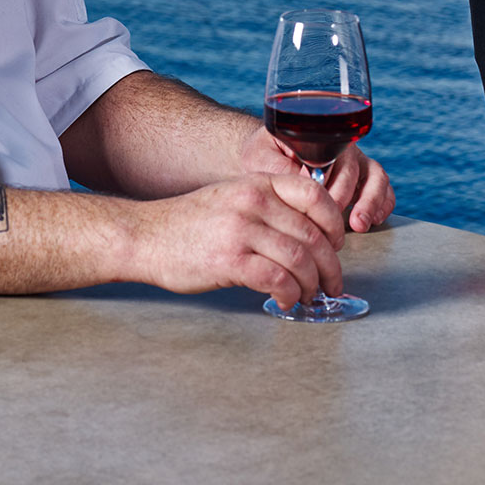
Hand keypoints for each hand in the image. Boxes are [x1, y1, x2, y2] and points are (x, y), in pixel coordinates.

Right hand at [128, 174, 346, 310]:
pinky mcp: (230, 260)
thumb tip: (310, 236)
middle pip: (313, 235)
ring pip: (300, 260)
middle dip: (330, 266)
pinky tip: (286, 301)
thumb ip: (268, 207)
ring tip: (309, 296)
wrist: (147, 235)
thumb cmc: (191, 223)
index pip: (315, 195)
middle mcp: (253, 201)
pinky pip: (277, 279)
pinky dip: (289, 295)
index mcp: (258, 183)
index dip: (334, 224)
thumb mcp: (233, 197)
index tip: (337, 246)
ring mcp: (241, 229)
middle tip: (332, 284)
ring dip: (312, 285)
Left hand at [237, 125, 395, 233]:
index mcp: (316, 138)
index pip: (330, 156)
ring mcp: (356, 163)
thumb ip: (279, 168)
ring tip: (359, 224)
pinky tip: (374, 219)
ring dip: (370, 201)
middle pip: (352, 169)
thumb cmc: (263, 157)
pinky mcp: (365, 179)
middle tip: (333, 222)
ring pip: (375, 176)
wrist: (268, 158)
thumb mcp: (260, 158)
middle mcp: (340, 148)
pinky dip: (384, 203)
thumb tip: (304, 181)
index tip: (322, 202)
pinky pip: (384, 188)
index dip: (329, 182)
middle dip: (344, 198)